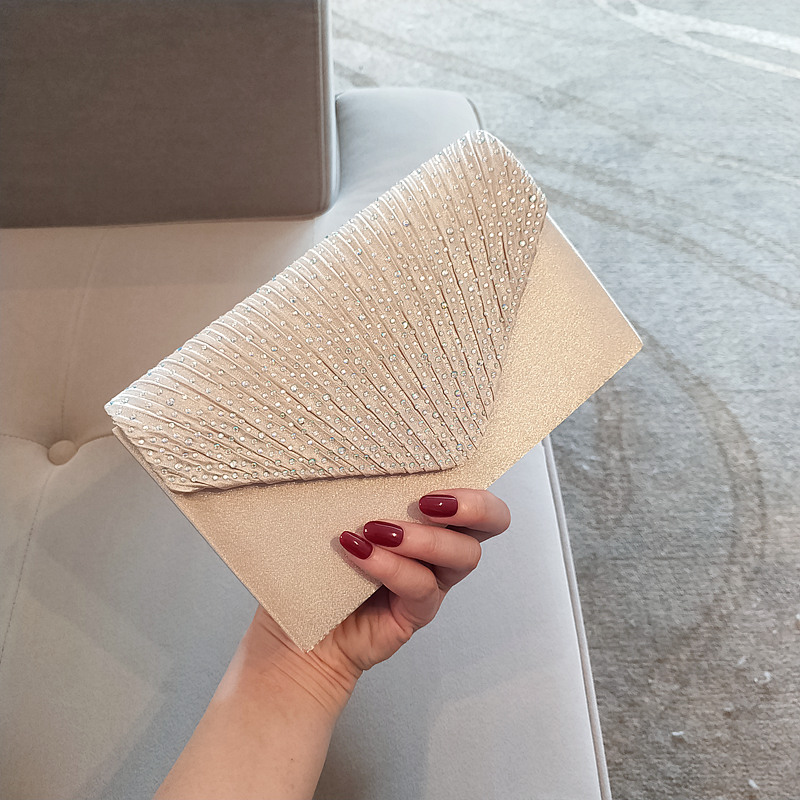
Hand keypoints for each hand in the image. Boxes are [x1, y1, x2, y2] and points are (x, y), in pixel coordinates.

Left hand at [245, 487, 510, 707]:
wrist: (296, 630)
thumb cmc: (313, 564)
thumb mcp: (333, 512)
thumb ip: (355, 486)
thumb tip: (352, 448)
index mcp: (426, 514)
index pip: (470, 488)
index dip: (470, 481)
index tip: (430, 477)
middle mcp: (439, 546)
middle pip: (491, 521)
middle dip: (472, 506)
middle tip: (428, 503)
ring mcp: (432, 580)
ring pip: (463, 554)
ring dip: (423, 538)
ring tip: (377, 531)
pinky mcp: (417, 611)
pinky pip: (421, 586)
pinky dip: (390, 565)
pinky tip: (358, 552)